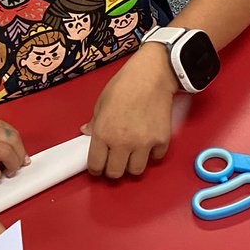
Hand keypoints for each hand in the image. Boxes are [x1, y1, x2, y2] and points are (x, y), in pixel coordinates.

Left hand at [83, 45, 175, 177]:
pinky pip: (155, 158)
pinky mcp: (161, 140)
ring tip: (130, 155)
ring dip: (132, 165)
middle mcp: (122, 142)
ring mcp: (143, 143)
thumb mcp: (101, 103)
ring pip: (136, 171)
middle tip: (114, 162)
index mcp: (103, 133)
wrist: (152, 75)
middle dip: (112, 170)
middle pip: (115, 173)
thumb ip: (94, 123)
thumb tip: (87, 132)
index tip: (98, 167)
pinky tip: (147, 144)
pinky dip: (151, 154)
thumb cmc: (125, 85)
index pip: (96, 165)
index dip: (95, 168)